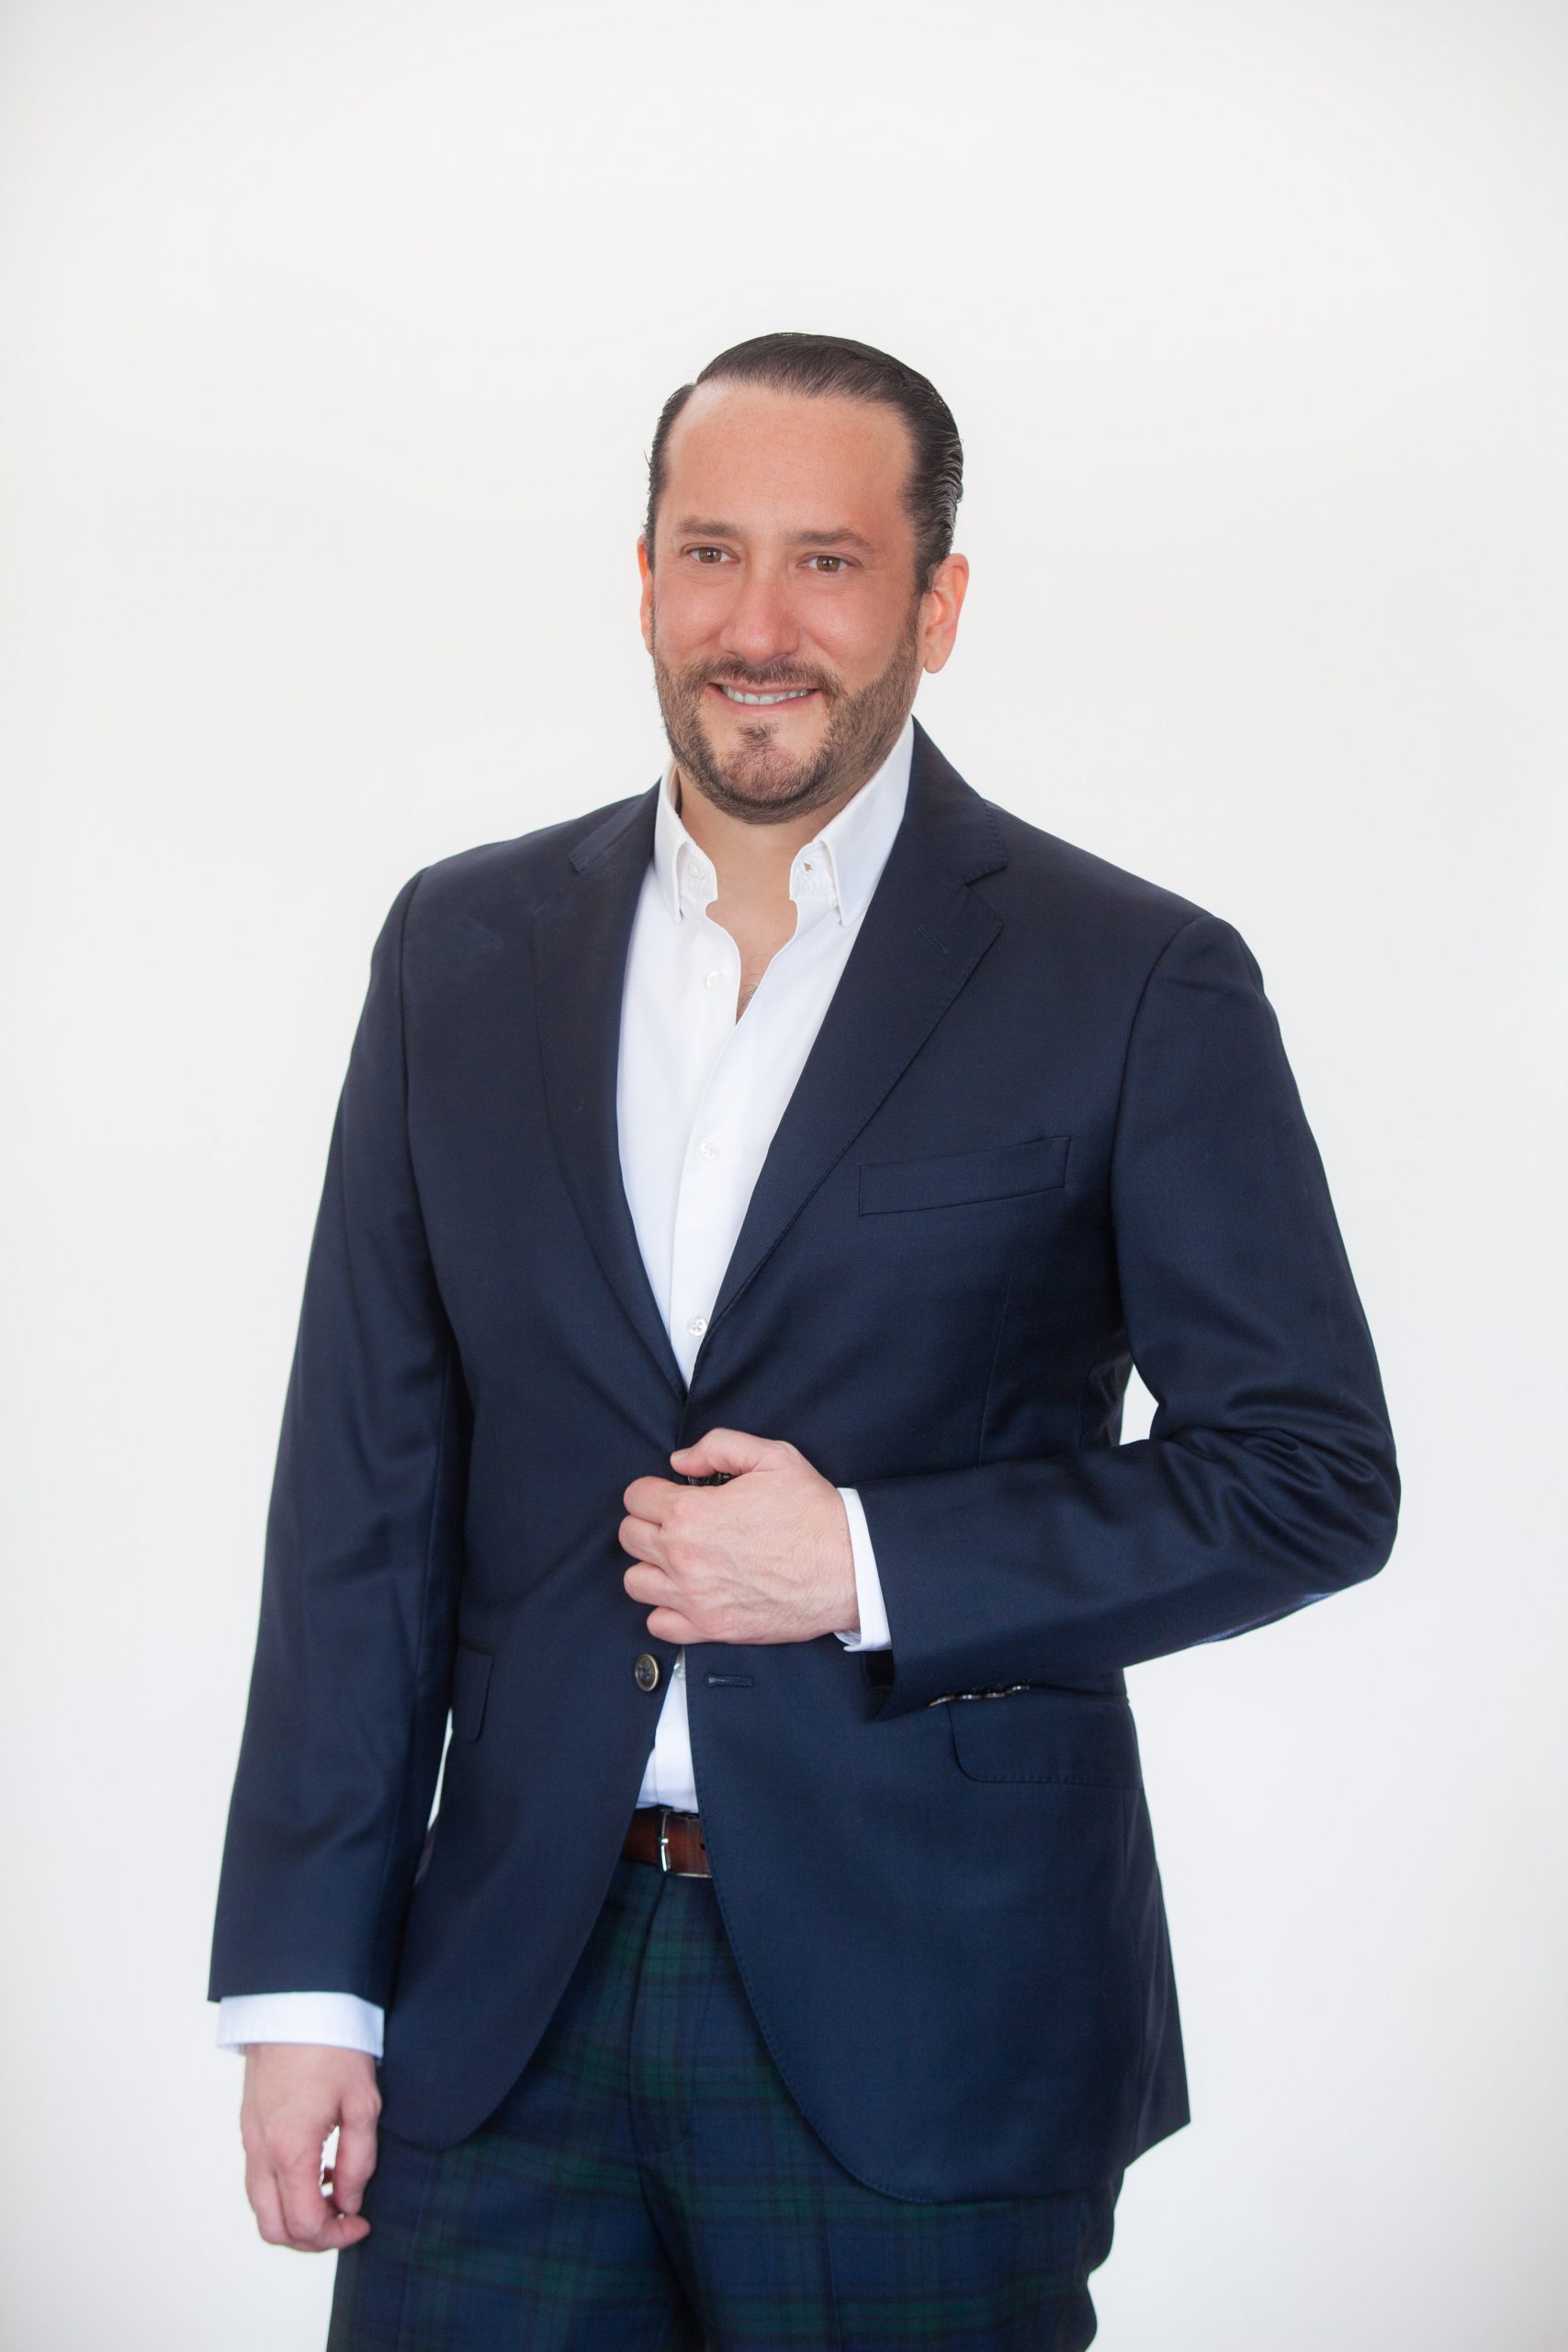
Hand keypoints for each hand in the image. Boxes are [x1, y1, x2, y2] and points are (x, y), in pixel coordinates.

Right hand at [239, 2043, 380, 2252]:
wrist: (294, 2003)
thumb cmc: (332, 2047)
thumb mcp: (362, 2103)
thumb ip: (358, 2161)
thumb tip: (349, 2201)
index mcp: (290, 2149)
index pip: (305, 2224)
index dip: (337, 2236)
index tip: (362, 2222)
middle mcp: (260, 2152)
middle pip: (274, 2229)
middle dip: (311, 2239)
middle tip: (345, 2221)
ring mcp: (249, 2140)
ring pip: (261, 2208)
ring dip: (294, 2217)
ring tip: (331, 2194)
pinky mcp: (248, 2128)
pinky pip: (258, 2181)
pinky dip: (283, 2192)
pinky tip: (315, 2170)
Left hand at [620, 1429, 857, 1645]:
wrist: (848, 1566)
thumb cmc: (814, 1514)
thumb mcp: (773, 1456)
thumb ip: (718, 1447)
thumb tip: (681, 1461)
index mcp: (692, 1513)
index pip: (636, 1498)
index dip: (653, 1490)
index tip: (670, 1495)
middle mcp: (683, 1556)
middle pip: (629, 1537)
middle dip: (649, 1523)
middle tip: (676, 1523)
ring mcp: (694, 1597)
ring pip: (636, 1582)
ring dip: (652, 1567)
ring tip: (679, 1559)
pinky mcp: (710, 1628)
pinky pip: (658, 1624)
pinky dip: (666, 1611)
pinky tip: (688, 1594)